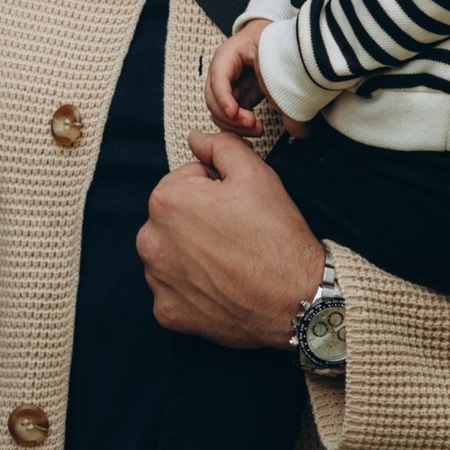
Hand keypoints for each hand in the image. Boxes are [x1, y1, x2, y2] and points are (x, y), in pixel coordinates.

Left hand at [137, 126, 326, 346]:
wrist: (298, 300)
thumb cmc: (276, 236)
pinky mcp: (167, 312)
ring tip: (230, 262)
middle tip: (236, 235)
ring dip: (192, 254)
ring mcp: (157, 281)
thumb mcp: (255, 174)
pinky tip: (221, 287)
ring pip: (171, 254)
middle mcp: (150, 240)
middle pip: (173, 219)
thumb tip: (195, 138)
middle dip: (198, 221)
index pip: (185, 182)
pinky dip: (193, 290)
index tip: (237, 208)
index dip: (215, 191)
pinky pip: (174, 292)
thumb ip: (219, 145)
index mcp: (166, 200)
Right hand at [205, 23, 268, 135]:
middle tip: (252, 124)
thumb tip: (282, 97)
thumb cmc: (268, 39)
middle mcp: (221, 73)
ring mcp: (227, 87)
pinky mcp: (237, 98)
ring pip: (219, 113)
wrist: (271, 38)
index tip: (235, 112)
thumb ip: (273, 72)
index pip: (218, 79)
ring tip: (257, 130)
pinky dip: (240, 127)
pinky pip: (230, 117)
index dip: (223, 98)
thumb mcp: (270, 49)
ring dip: (234, 126)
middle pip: (213, 100)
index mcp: (226, 56)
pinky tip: (254, 130)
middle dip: (230, 117)